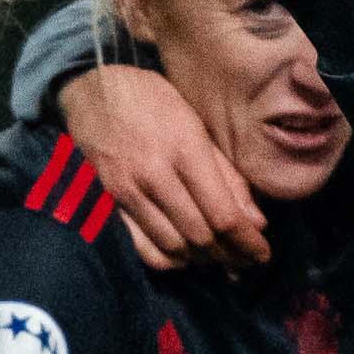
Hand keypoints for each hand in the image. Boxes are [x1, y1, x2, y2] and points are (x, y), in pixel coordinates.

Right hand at [61, 57, 267, 267]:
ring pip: (174, 247)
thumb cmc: (152, 101)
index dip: (247, 243)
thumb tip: (256, 222)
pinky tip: (185, 255)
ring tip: (219, 257)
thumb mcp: (197, 124)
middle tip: (244, 260)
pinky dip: (169, 260)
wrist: (91, 92)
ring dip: (202, 260)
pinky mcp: (107, 204)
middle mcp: (154, 175)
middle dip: (230, 256)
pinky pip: (143, 248)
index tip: (262, 254)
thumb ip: (227, 175)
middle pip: (201, 237)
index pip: (223, 215)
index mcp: (185, 149)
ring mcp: (127, 192)